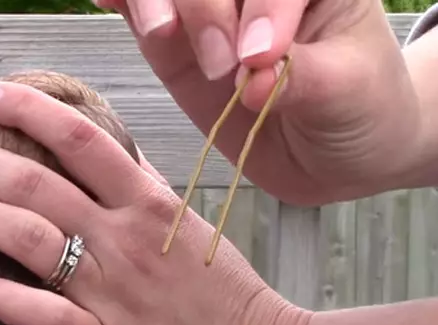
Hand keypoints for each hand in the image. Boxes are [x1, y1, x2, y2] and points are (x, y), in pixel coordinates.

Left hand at [0, 81, 310, 324]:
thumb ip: (149, 188)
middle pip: (38, 185)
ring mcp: (114, 294)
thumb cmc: (226, 297)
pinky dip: (4, 299)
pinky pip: (45, 317)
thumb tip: (117, 153)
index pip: (81, 140)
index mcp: (148, 206)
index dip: (30, 110)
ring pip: (30, 240)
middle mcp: (126, 241)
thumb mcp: (191, 228)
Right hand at [96, 0, 421, 205]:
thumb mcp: (348, 93)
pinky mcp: (178, 46)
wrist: (333, 152)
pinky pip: (143, 12)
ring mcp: (213, 15)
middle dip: (203, 6)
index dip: (263, 7)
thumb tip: (252, 79)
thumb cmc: (358, 110)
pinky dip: (124, 2)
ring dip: (152, 1)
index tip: (261, 59)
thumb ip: (301, 78)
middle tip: (220, 66)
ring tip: (160, 35)